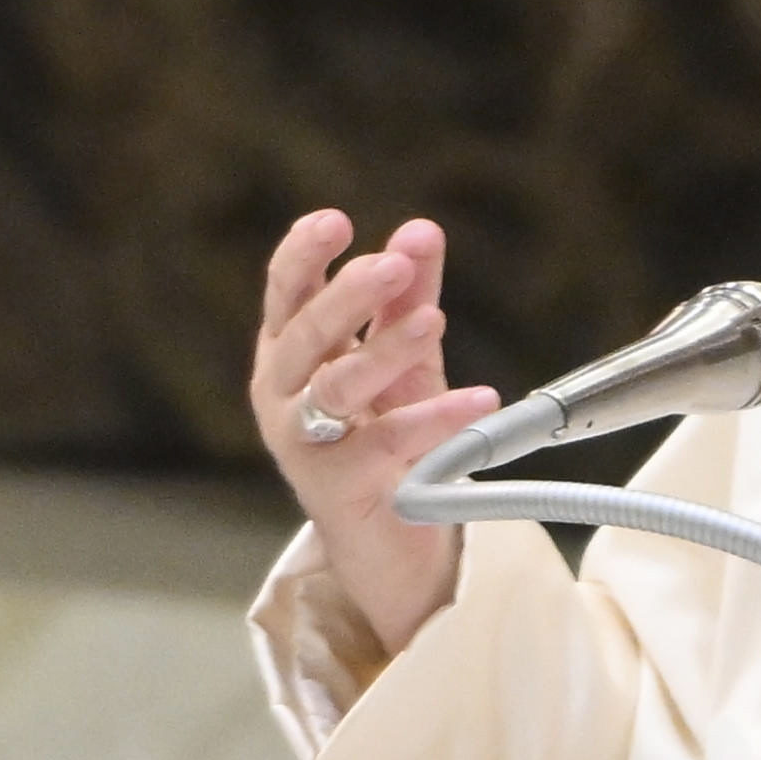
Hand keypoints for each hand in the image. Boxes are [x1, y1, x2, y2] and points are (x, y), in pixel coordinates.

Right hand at [250, 211, 500, 653]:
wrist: (387, 538)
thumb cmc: (383, 437)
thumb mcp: (401, 361)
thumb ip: (408, 300)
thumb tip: (421, 231)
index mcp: (290, 352)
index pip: (285, 292)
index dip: (304, 255)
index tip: (337, 221)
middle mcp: (282, 394)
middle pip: (305, 335)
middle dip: (349, 297)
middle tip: (393, 265)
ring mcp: (303, 443)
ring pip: (337, 388)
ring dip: (385, 351)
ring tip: (435, 320)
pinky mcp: (339, 487)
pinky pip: (387, 445)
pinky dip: (435, 420)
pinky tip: (478, 400)